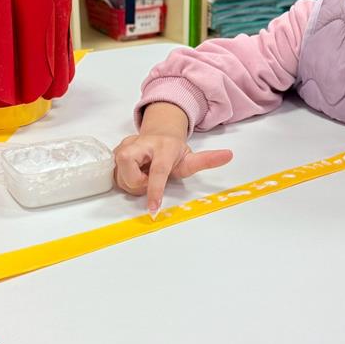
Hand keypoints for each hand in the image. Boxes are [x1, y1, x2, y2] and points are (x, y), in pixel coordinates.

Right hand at [114, 103, 232, 214]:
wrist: (158, 134)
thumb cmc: (173, 151)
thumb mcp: (191, 158)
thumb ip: (207, 160)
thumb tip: (229, 155)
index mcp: (164, 147)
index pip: (158, 171)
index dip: (155, 190)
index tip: (153, 209)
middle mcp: (142, 143)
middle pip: (131, 172)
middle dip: (138, 184)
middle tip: (149, 181)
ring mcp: (126, 145)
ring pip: (121, 177)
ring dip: (132, 183)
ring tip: (144, 175)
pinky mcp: (115, 151)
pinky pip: (115, 175)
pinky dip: (125, 179)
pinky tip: (134, 172)